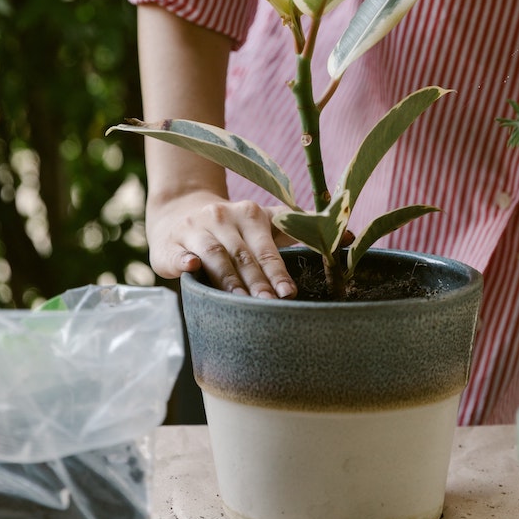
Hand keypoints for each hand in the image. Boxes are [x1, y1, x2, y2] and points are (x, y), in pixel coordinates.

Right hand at [145, 189, 298, 298]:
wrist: (179, 210)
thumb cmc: (230, 225)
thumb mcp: (262, 222)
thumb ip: (298, 229)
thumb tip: (348, 237)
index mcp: (249, 214)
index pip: (266, 247)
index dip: (277, 271)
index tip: (289, 293)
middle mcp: (222, 218)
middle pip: (242, 255)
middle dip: (257, 283)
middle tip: (270, 308)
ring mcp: (194, 230)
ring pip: (214, 256)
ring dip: (228, 281)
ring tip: (241, 305)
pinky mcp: (169, 244)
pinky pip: (177, 253)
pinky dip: (184, 260)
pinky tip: (191, 268)